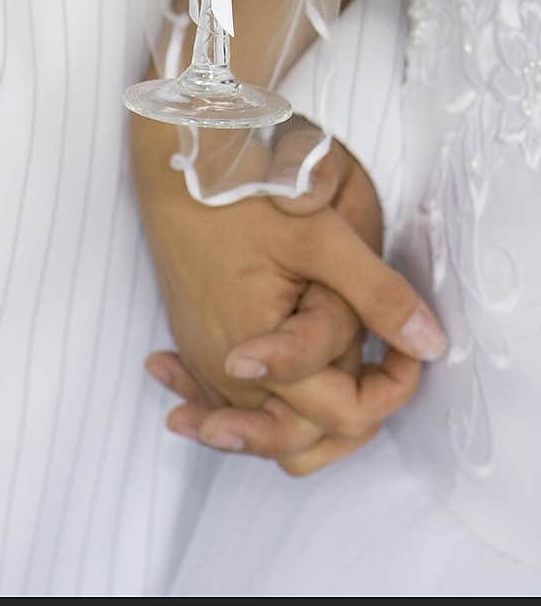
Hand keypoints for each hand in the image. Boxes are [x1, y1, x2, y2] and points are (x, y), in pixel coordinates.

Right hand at [133, 118, 445, 470]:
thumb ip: (377, 295)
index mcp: (259, 359)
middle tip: (386, 352)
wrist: (174, 169)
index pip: (345, 415)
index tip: (408, 341)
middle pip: (307, 436)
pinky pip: (233, 401)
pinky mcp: (195, 347)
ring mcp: (206, 363)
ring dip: (312, 410)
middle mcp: (227, 376)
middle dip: (355, 402)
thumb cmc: (242, 197)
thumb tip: (431, 344)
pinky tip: (287, 370)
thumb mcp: (322, 238)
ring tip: (356, 368)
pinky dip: (264, 398)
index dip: (393, 386)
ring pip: (271, 425)